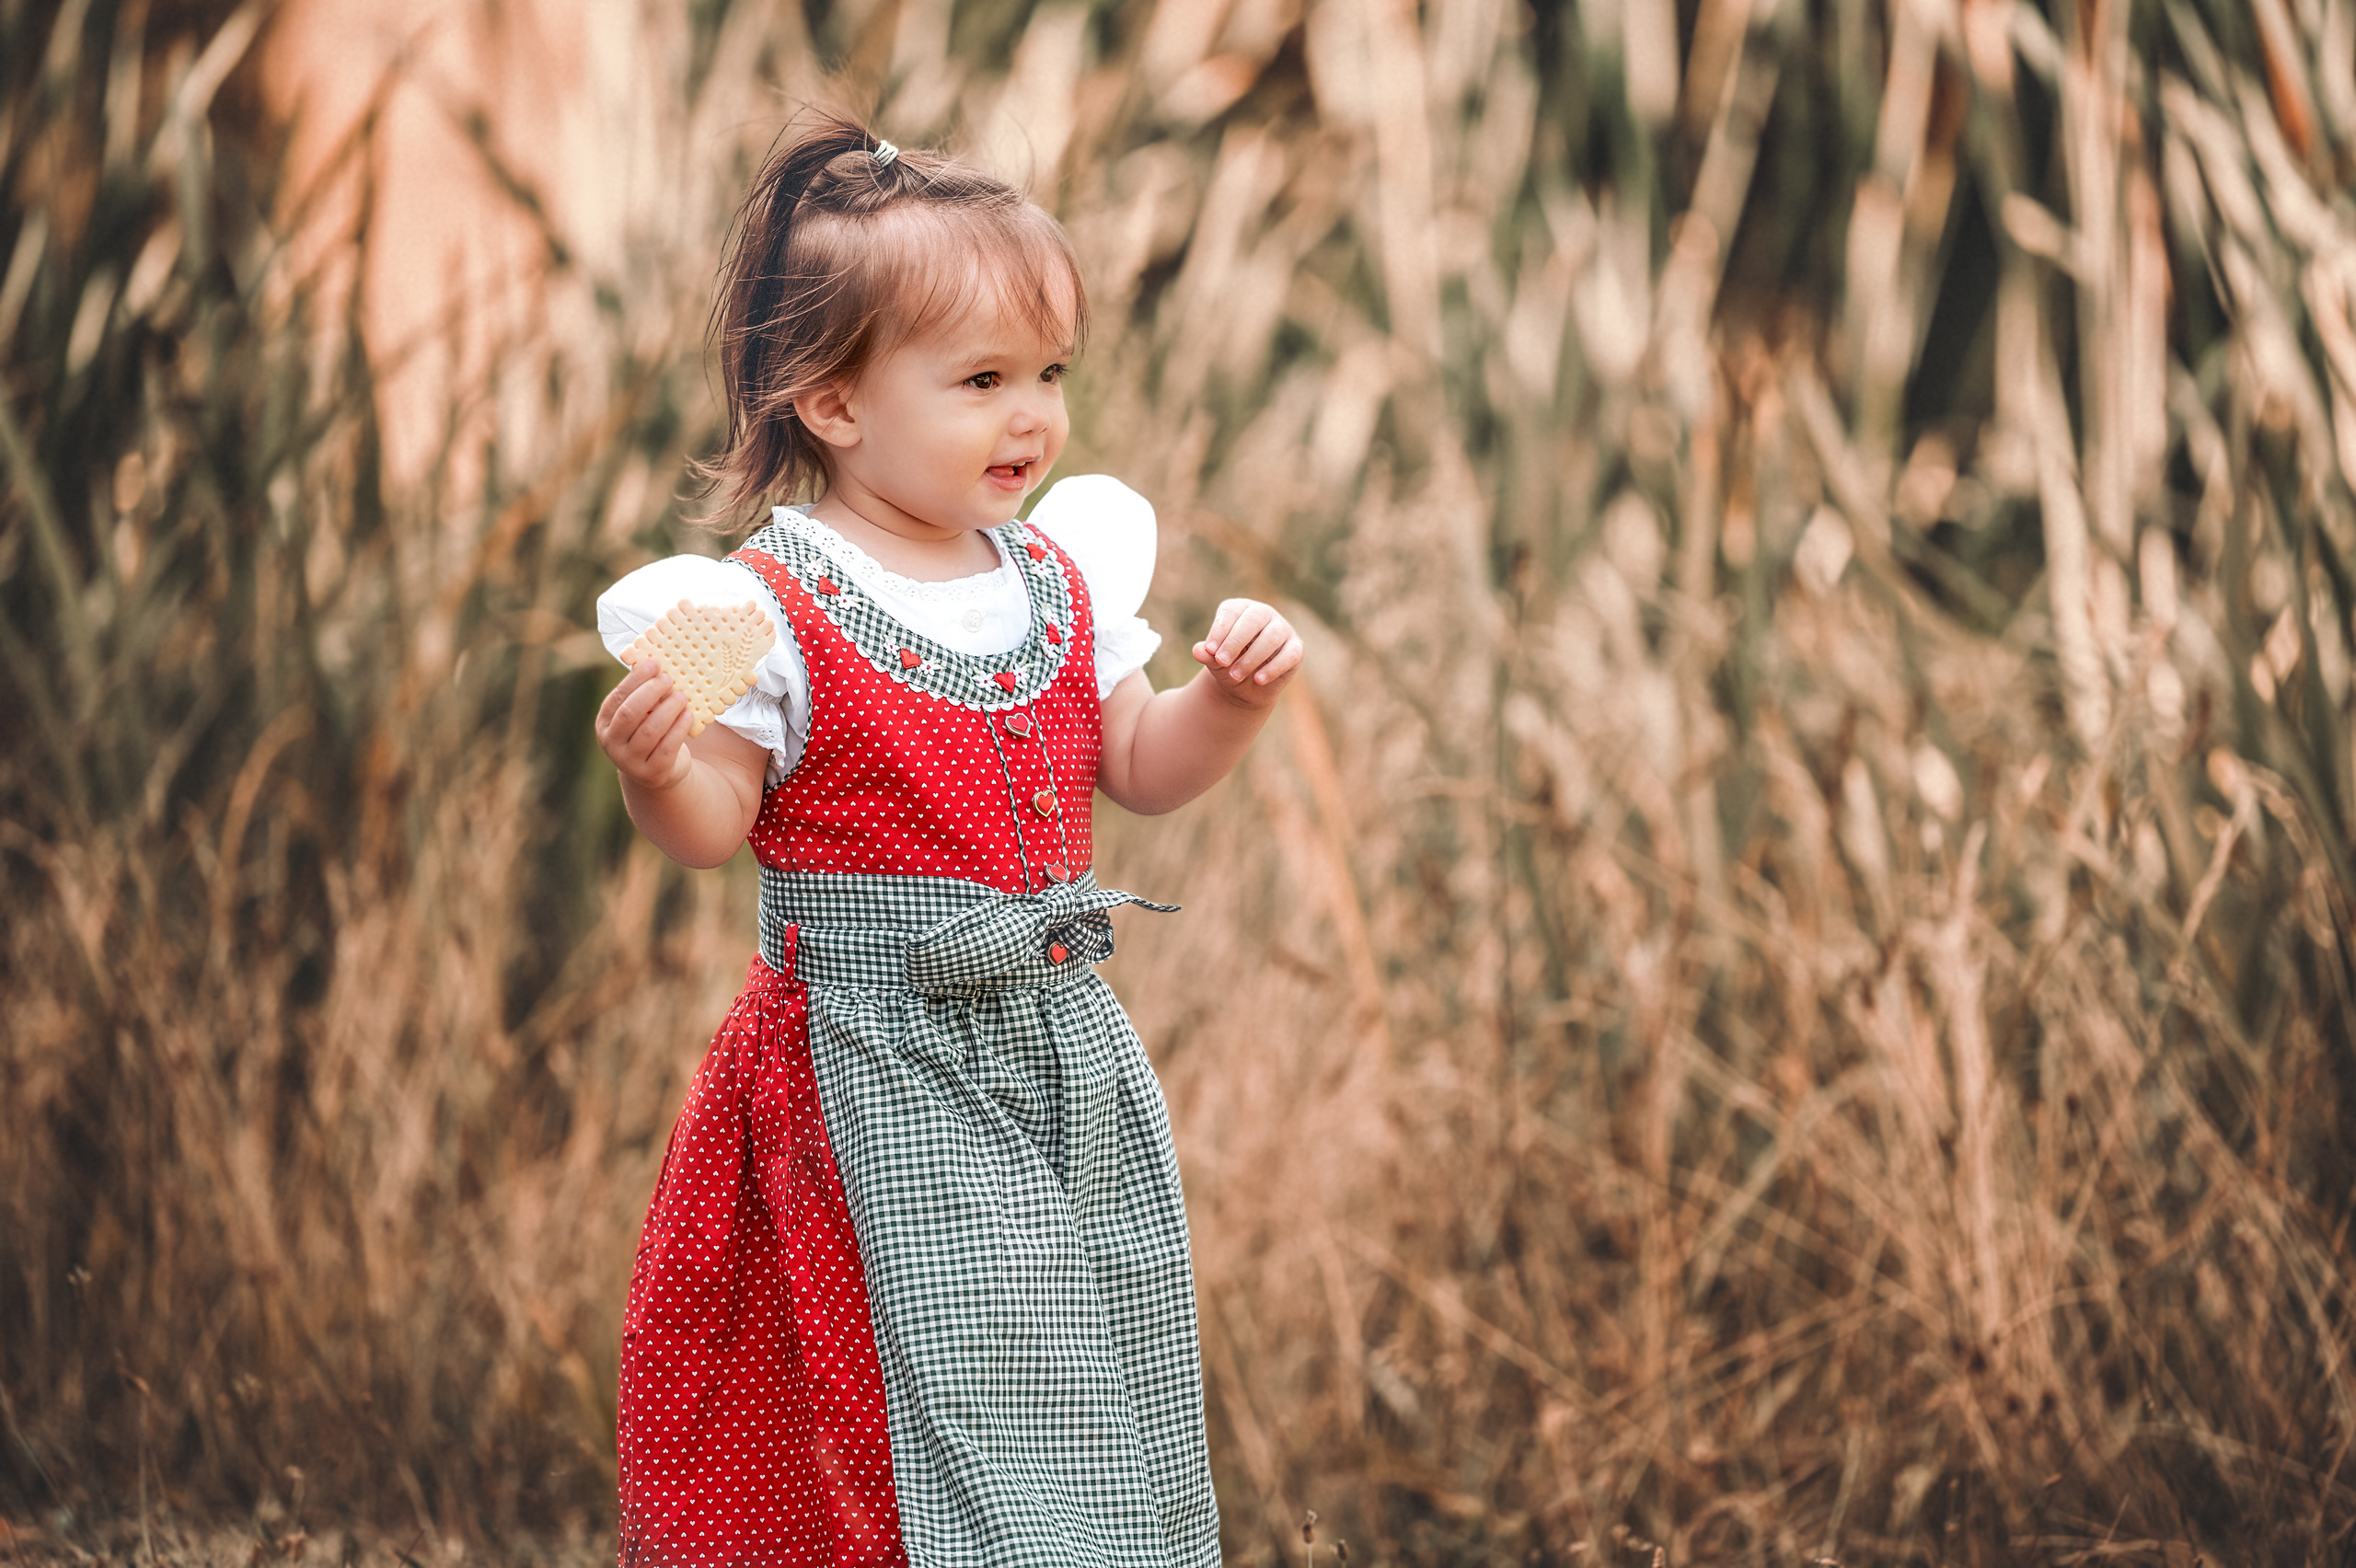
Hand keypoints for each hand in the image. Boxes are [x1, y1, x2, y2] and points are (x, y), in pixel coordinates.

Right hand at [597, 659, 694, 790]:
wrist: (656, 771)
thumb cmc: (648, 731)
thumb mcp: (640, 714)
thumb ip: (643, 694)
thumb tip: (657, 661)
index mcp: (605, 723)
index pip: (618, 697)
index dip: (636, 679)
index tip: (654, 663)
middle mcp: (612, 743)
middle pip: (630, 713)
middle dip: (651, 693)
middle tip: (669, 679)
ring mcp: (630, 761)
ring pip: (649, 731)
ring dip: (668, 710)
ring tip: (682, 696)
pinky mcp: (652, 773)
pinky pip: (666, 748)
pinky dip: (678, 729)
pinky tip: (688, 716)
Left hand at [1192, 598, 1303, 706]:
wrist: (1245, 687)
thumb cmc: (1228, 666)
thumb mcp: (1214, 662)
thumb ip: (1206, 654)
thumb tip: (1198, 650)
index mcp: (1241, 609)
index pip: (1231, 612)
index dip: (1220, 630)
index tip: (1210, 650)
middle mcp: (1263, 613)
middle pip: (1252, 620)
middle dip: (1234, 642)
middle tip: (1221, 661)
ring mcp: (1283, 629)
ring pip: (1271, 638)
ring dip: (1251, 658)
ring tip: (1235, 675)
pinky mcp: (1296, 648)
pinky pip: (1288, 655)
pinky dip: (1272, 668)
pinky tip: (1258, 680)